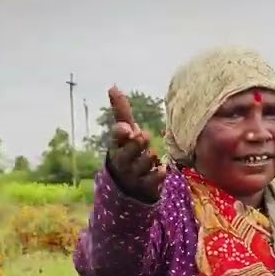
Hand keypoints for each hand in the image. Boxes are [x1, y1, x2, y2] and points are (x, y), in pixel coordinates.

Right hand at [106, 86, 166, 202]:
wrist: (129, 186)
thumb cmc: (129, 152)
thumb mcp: (126, 134)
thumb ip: (122, 112)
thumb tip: (112, 87)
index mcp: (116, 145)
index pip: (116, 137)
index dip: (120, 133)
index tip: (128, 128)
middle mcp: (122, 160)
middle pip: (128, 151)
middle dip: (136, 144)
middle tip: (143, 136)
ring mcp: (132, 176)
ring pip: (141, 164)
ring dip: (148, 158)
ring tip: (151, 155)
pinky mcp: (144, 188)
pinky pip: (152, 181)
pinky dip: (157, 174)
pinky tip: (162, 169)